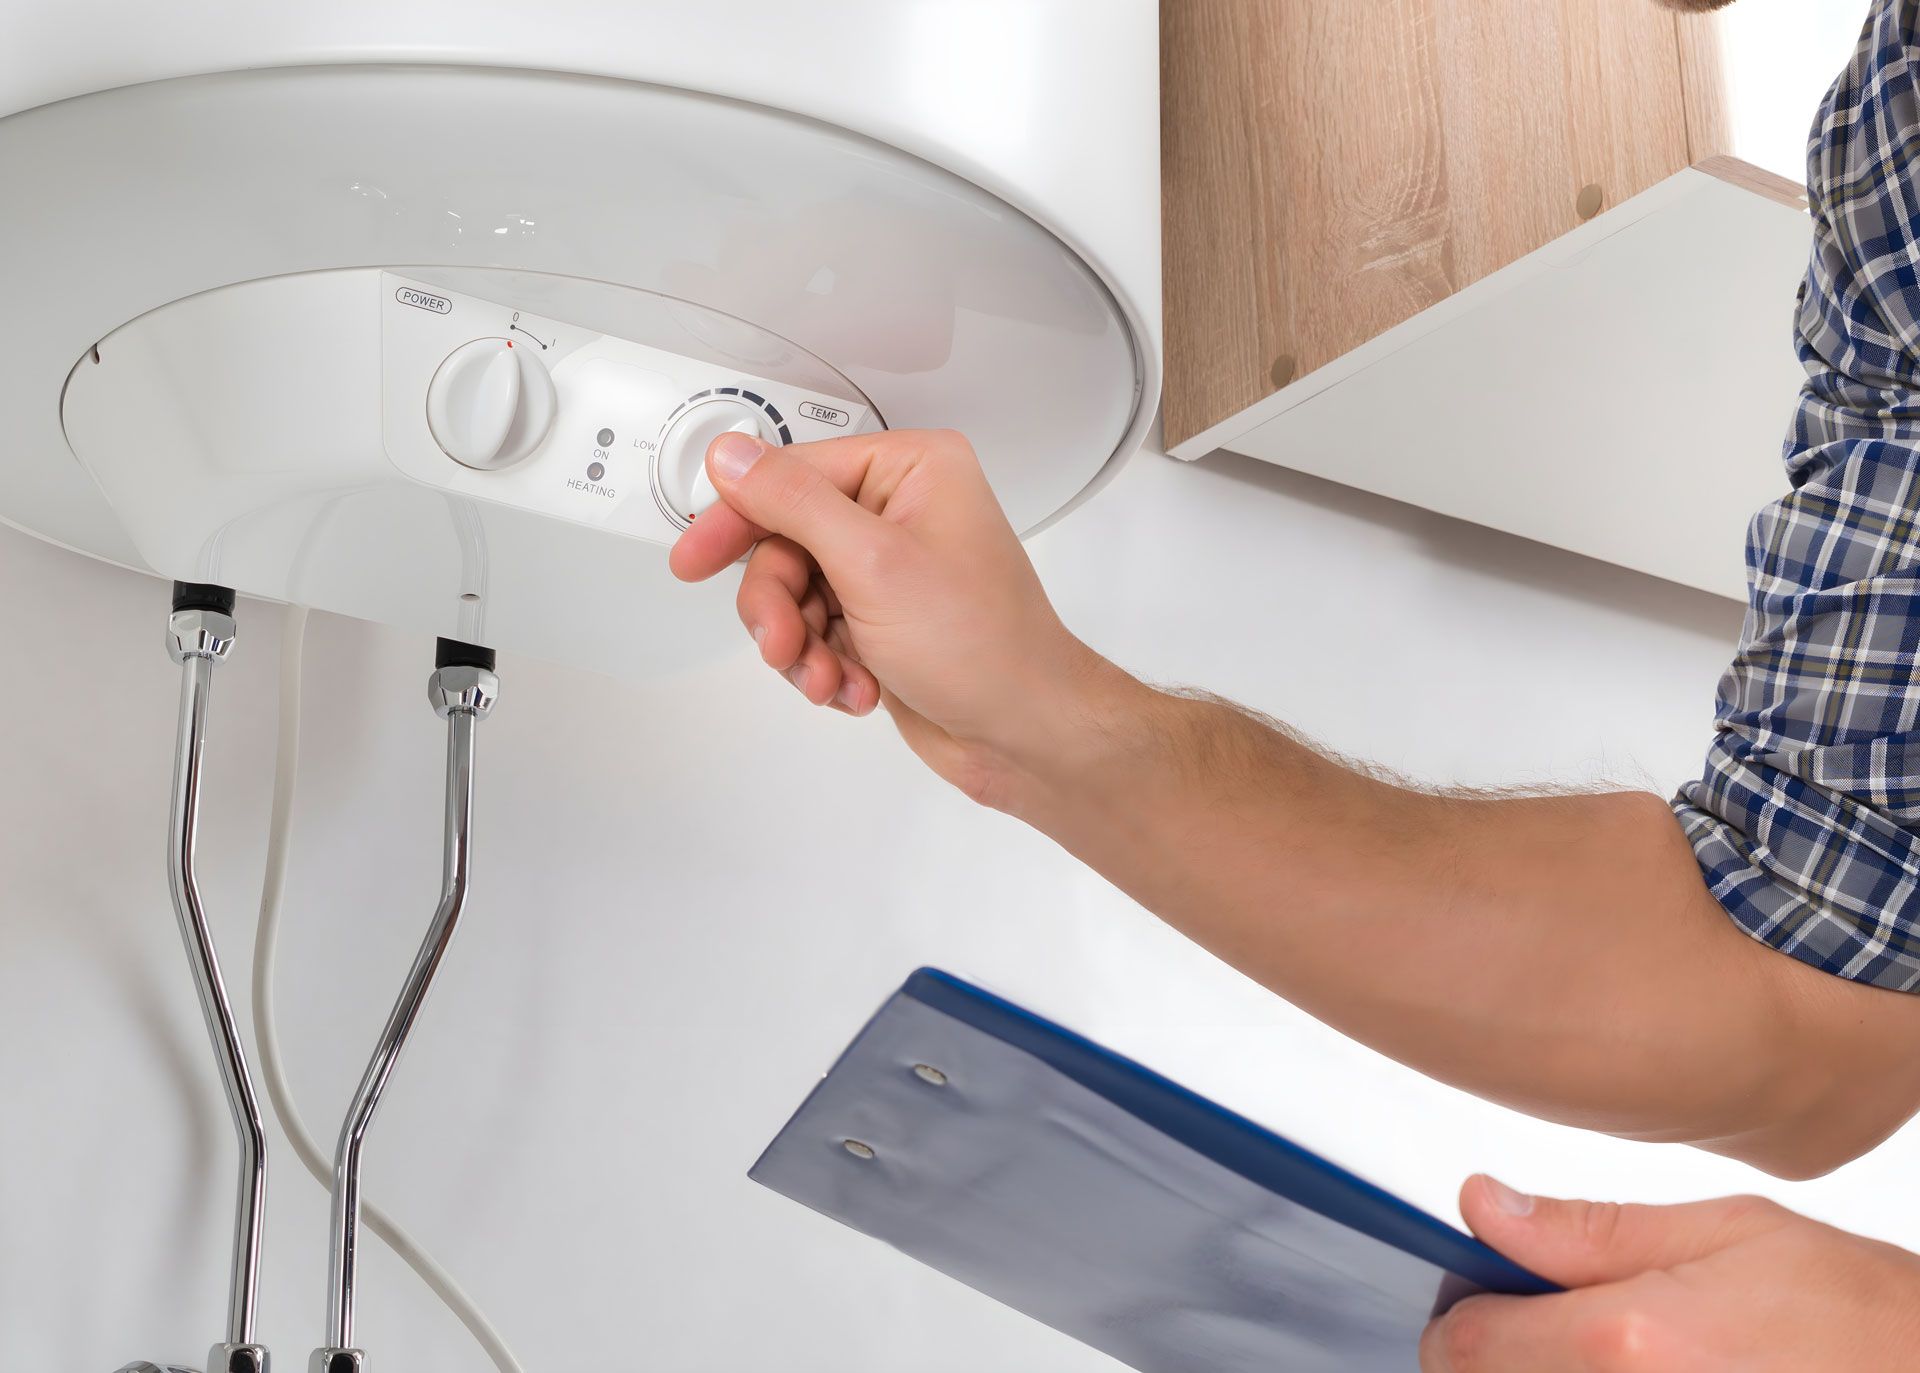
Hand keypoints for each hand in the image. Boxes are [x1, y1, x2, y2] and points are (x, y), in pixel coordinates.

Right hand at [669, 428, 1130, 805]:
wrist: (1023, 735)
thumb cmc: (987, 649)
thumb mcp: (873, 564)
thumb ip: (792, 503)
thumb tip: (733, 456)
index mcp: (912, 470)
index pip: (794, 473)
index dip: (739, 517)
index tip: (696, 555)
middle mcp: (902, 511)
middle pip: (786, 541)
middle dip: (779, 604)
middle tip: (780, 642)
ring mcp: (891, 568)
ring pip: (794, 594)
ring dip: (801, 645)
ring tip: (829, 676)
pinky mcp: (883, 619)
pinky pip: (816, 632)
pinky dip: (824, 666)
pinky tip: (856, 688)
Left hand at [1421, 1175, 1919, 1369]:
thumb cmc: (1857, 1313)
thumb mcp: (1726, 1233)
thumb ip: (1589, 1230)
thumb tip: (1484, 1205)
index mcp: (1628, 1345)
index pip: (1465, 1346)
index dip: (1461, 1313)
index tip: (1484, 1293)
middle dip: (1505, 1354)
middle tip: (1555, 1320)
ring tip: (1621, 1353)